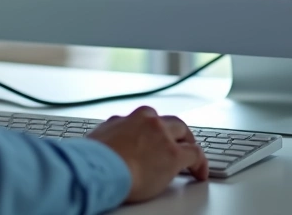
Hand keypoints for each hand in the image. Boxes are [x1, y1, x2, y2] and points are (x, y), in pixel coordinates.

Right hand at [87, 106, 207, 203]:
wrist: (97, 168)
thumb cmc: (92, 160)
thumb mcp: (97, 140)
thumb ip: (108, 137)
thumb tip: (104, 143)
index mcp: (128, 119)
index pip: (148, 120)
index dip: (155, 131)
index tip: (155, 138)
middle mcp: (147, 121)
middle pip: (169, 123)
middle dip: (176, 134)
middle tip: (180, 145)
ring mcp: (162, 135)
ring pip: (183, 134)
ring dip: (188, 144)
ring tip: (193, 160)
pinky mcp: (173, 154)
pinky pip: (195, 155)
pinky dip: (200, 163)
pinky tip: (200, 173)